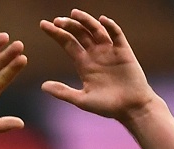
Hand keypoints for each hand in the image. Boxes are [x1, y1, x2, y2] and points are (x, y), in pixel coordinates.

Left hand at [40, 10, 157, 122]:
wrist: (131, 109)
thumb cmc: (107, 106)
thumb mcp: (82, 100)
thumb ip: (63, 92)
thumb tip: (42, 86)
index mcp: (84, 64)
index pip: (68, 43)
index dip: (56, 34)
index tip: (43, 24)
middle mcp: (95, 54)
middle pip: (80, 34)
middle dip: (68, 25)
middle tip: (57, 21)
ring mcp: (109, 51)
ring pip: (96, 30)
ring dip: (86, 21)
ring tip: (74, 13)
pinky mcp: (124, 52)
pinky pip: (117, 35)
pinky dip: (110, 26)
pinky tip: (102, 20)